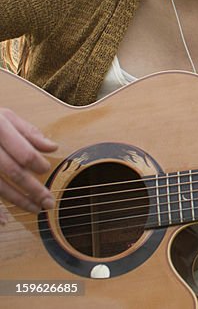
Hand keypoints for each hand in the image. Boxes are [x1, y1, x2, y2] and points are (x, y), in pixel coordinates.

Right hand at [0, 107, 57, 223]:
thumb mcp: (6, 117)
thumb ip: (29, 132)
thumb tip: (53, 148)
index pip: (23, 152)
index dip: (37, 164)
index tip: (46, 169)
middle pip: (13, 172)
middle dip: (33, 189)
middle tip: (49, 202)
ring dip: (18, 200)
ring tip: (36, 209)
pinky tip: (4, 219)